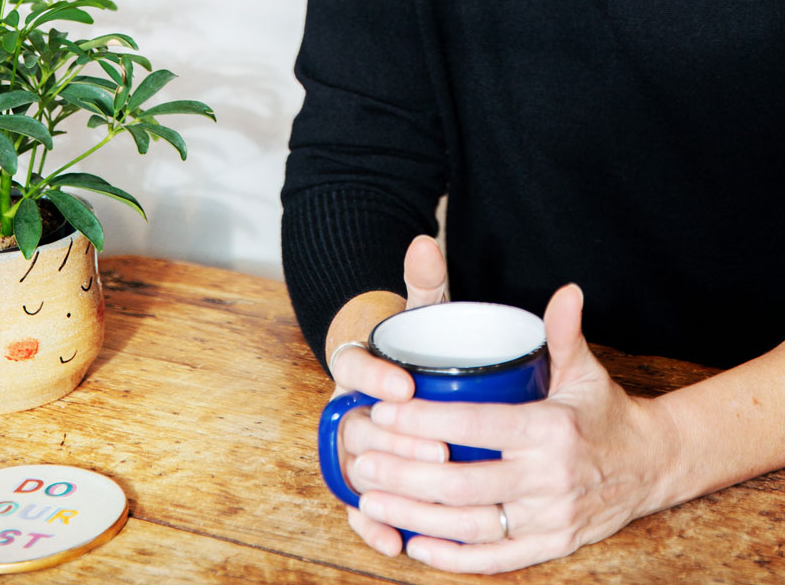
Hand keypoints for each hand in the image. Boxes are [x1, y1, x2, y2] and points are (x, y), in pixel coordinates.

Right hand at [330, 235, 451, 554]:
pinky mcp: (364, 481)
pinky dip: (372, 527)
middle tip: (436, 451)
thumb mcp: (423, 311)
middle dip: (395, 442)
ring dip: (387, 484)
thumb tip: (426, 240)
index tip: (406, 385)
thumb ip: (426, 282)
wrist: (396, 375)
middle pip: (356, 426)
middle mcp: (348, 405)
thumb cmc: (415, 342)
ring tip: (423, 493)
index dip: (375, 379)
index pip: (353, 367)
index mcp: (358, 364)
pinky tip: (395, 543)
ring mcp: (353, 445)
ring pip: (358, 467)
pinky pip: (360, 507)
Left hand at [346, 283, 670, 572]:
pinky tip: (413, 540)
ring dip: (415, 514)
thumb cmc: (607, 412)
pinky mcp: (550, 547)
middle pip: (465, 482)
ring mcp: (549, 520)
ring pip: (470, 525)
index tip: (385, 411)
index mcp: (552, 431)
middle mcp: (549, 480)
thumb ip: (565, 332)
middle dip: (406, 471)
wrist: (651, 465)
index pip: (478, 426)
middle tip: (363, 457)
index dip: (427, 420)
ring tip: (371, 496)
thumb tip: (566, 290)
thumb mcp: (586, 370)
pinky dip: (451, 555)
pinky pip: (494, 558)